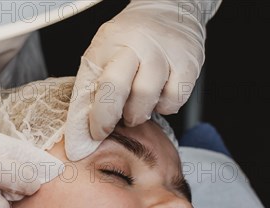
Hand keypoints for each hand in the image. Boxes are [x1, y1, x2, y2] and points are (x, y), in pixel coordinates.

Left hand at [65, 0, 220, 160]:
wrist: (170, 11)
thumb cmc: (131, 39)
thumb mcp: (104, 53)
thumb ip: (90, 87)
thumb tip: (81, 129)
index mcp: (111, 41)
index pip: (99, 84)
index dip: (97, 116)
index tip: (95, 132)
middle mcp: (139, 43)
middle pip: (122, 89)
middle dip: (113, 116)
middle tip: (112, 123)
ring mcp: (166, 52)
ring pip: (149, 99)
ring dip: (139, 113)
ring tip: (136, 105)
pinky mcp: (189, 64)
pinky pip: (173, 101)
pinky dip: (164, 106)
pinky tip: (158, 95)